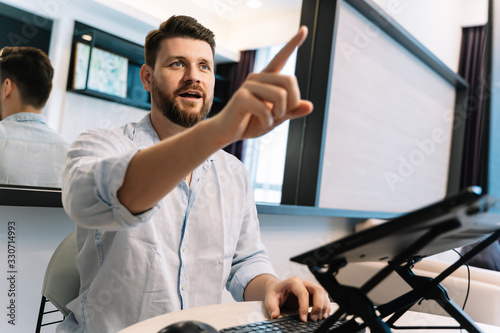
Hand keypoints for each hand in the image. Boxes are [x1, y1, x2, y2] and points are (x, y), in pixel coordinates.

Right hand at [212, 26, 312, 143]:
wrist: (228, 132)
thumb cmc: (252, 122)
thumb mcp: (276, 118)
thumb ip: (292, 111)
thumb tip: (310, 106)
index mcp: (268, 79)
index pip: (281, 57)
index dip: (293, 44)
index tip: (304, 29)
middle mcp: (258, 77)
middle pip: (290, 81)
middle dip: (292, 102)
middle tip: (282, 114)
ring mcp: (248, 85)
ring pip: (280, 95)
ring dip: (279, 113)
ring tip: (269, 119)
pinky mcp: (241, 97)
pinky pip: (265, 109)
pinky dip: (268, 121)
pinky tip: (261, 123)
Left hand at [264, 276, 330, 321]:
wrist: (277, 288)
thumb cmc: (275, 292)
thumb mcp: (270, 298)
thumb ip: (271, 307)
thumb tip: (275, 315)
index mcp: (293, 281)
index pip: (303, 293)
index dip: (305, 306)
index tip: (303, 319)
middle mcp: (304, 283)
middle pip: (317, 291)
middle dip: (318, 306)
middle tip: (313, 319)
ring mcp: (310, 287)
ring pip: (323, 294)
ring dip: (323, 307)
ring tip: (318, 318)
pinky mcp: (313, 293)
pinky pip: (324, 298)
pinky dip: (326, 307)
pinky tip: (323, 315)